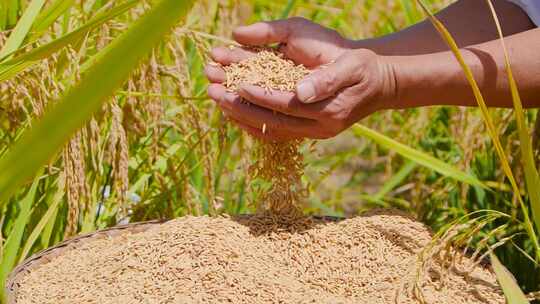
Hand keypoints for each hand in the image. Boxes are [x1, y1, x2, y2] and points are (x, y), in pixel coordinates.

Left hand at [205, 18, 396, 140]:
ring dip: (241, 116)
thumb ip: (327, 79)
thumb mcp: (351, 66)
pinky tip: (235, 113)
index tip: (236, 85)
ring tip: (216, 101)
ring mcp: (314, 133)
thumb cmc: (363, 68)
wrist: (378, 85)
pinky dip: (254, 123)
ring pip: (270, 129)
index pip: (286, 106)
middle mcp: (320, 128)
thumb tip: (300, 92)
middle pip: (272, 121)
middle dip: (240, 107)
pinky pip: (276, 132)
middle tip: (213, 93)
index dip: (260, 96)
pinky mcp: (309, 132)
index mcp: (329, 111)